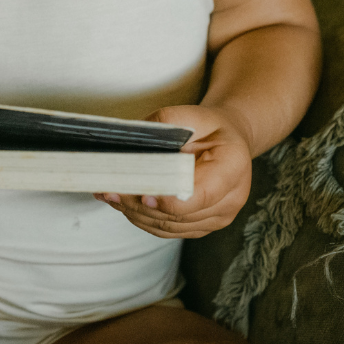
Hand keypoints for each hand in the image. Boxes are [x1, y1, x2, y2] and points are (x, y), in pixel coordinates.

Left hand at [93, 105, 251, 239]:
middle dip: (141, 204)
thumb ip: (164, 126)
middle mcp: (231, 198)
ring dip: (136, 213)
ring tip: (110, 195)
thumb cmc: (209, 127)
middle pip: (180, 213)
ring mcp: (217, 216)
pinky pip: (168, 229)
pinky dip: (142, 218)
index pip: (202, 194)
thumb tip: (131, 143)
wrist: (226, 140)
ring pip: (170, 225)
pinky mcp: (202, 225)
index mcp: (233, 167)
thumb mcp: (191, 114)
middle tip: (111, 190)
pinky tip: (122, 204)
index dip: (171, 200)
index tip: (145, 195)